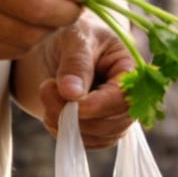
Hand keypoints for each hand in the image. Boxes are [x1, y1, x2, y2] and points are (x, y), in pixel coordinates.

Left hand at [32, 17, 134, 147]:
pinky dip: (63, 132)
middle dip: (76, 115)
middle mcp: (128, 98)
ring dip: (65, 123)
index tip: (70, 100)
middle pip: (112, 124)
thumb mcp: (76, 37)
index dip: (98, 106)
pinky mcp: (98, 129)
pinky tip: (51, 109)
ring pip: (97, 137)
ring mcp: (114, 117)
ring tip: (47, 93)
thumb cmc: (74, 33)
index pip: (124, 99)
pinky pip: (84, 142)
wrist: (60, 45)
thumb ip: (76, 63)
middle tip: (47, 88)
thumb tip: (72, 93)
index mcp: (131, 70)